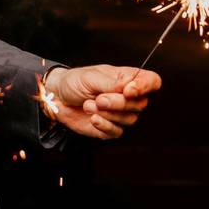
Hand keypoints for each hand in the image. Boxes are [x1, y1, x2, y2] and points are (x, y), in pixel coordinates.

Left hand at [44, 65, 160, 139]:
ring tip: (89, 104)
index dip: (145, 87)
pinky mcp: (110, 128)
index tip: (128, 90)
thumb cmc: (74, 82)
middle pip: (140, 104)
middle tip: (99, 98)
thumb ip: (113, 83)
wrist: (56, 97)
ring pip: (130, 119)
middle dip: (118, 103)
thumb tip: (131, 89)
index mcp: (127, 79)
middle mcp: (127, 97)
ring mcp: (120, 113)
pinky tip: (92, 118)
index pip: (152, 81)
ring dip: (107, 113)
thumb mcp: (92, 77)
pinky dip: (104, 125)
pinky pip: (117, 132)